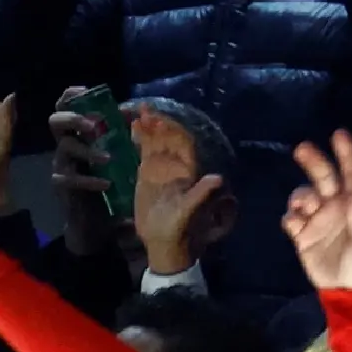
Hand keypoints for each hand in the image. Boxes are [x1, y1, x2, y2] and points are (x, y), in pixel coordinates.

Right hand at [49, 86, 118, 255]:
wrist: (97, 218)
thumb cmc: (109, 179)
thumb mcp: (119, 151)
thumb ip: (124, 132)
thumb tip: (137, 112)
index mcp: (77, 133)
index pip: (65, 106)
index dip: (70, 96)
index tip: (83, 90)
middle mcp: (65, 144)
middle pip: (56, 121)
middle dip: (75, 118)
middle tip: (95, 125)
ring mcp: (61, 164)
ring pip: (65, 147)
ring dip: (88, 150)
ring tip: (108, 158)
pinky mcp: (61, 185)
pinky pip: (71, 178)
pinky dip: (89, 179)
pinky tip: (106, 183)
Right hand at [131, 112, 221, 276]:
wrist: (163, 242)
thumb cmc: (177, 229)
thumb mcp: (188, 212)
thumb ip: (200, 194)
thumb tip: (218, 178)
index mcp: (186, 171)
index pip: (180, 143)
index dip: (171, 130)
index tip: (158, 119)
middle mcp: (175, 166)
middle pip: (168, 138)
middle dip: (158, 122)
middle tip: (143, 109)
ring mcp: (161, 170)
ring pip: (156, 143)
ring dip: (148, 128)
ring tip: (136, 115)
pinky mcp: (147, 176)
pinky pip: (146, 152)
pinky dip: (141, 140)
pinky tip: (133, 130)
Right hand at [282, 130, 351, 291]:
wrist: (347, 288)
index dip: (346, 153)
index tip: (338, 134)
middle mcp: (335, 205)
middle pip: (322, 177)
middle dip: (313, 161)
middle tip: (301, 148)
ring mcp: (317, 219)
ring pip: (302, 196)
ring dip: (300, 196)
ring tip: (304, 209)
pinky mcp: (301, 235)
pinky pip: (290, 219)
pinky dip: (289, 217)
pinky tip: (295, 225)